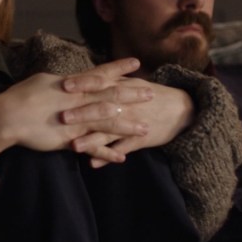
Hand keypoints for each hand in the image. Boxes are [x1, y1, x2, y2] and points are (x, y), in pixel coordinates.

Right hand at [0, 59, 150, 164]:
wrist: (7, 116)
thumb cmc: (20, 96)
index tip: (137, 63)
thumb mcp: (43, 82)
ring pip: (108, 121)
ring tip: (146, 128)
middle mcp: (78, 100)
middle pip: (111, 95)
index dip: (119, 68)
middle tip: (153, 92)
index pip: (100, 73)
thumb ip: (61, 82)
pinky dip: (108, 152)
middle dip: (133, 95)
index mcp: (72, 84)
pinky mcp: (70, 138)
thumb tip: (68, 80)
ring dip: (128, 125)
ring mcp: (76, 120)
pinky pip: (94, 146)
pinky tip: (122, 157)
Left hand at [60, 58, 178, 164]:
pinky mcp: (139, 139)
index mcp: (122, 88)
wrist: (180, 109)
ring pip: (109, 132)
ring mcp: (132, 123)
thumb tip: (82, 77)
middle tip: (61, 117)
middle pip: (102, 108)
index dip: (82, 84)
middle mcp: (125, 105)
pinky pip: (121, 149)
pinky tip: (93, 164)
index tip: (63, 85)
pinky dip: (108, 157)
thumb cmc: (150, 94)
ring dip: (91, 140)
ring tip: (74, 146)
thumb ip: (109, 80)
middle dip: (82, 113)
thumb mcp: (131, 82)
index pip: (100, 83)